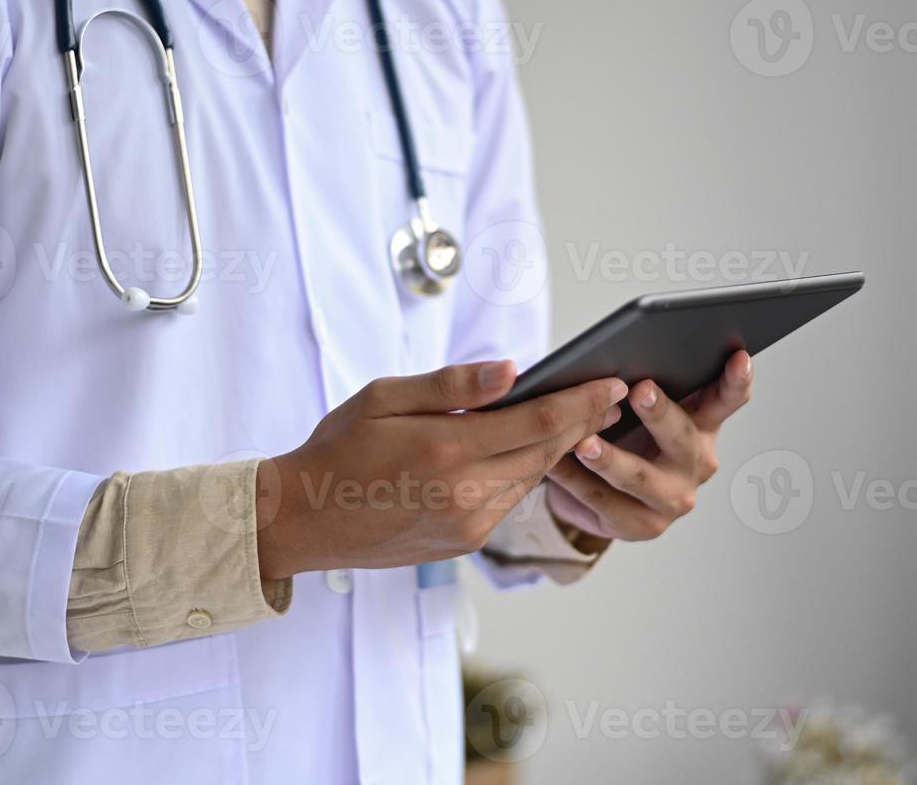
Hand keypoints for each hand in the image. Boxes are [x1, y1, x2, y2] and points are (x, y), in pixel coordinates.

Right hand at [254, 361, 626, 578]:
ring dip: (557, 450)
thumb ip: (452, 385)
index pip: (537, 420)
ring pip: (530, 480)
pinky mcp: (463, 545)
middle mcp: (465, 495)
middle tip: (612, 397)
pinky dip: (523, 475)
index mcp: (447, 450)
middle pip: (545, 452)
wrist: (303, 518)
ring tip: (580, 420)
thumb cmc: (337, 448)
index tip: (611, 383)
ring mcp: (467, 526)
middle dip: (582, 423)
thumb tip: (512, 370)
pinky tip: (530, 453)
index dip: (581, 401)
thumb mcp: (384, 398)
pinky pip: (507, 502)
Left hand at [544, 350, 752, 542]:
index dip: (736, 380)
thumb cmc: (624, 433)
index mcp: (704, 423)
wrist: (600, 491)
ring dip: (610, 458)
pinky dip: (576, 481)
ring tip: (582, 443)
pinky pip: (604, 501)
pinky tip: (555, 465)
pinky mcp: (641, 525)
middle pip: (682, 436)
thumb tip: (614, 355)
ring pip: (640, 477)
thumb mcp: (640, 407)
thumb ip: (643, 382)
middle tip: (641, 389)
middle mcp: (696, 462)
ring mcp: (672, 498)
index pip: (728, 399)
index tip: (738, 357)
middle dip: (660, 413)